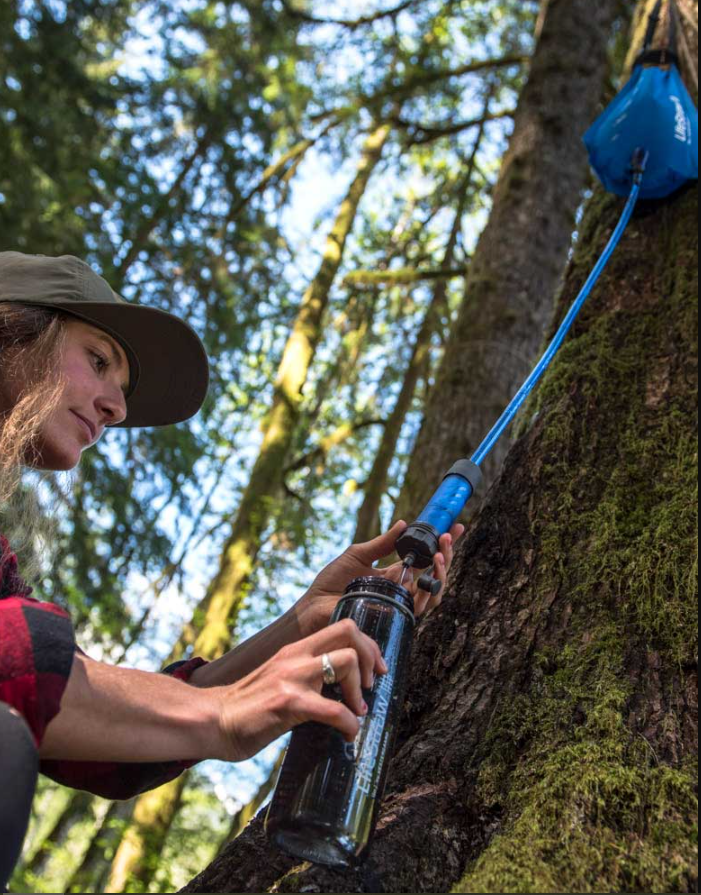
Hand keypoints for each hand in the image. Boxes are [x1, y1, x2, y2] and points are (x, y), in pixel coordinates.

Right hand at [215, 619, 387, 760]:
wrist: (212, 720)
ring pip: (347, 661)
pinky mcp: (288, 703)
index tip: (375, 668)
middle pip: (349, 631)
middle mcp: (295, 656)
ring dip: (360, 690)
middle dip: (371, 656)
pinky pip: (335, 709)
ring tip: (357, 711)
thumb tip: (336, 691)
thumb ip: (303, 677)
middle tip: (372, 684)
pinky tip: (348, 735)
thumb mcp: (278, 679)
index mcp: (295, 649)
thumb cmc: (246, 707)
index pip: (342, 626)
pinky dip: (350, 724)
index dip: (368, 644)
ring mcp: (292, 677)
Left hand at [295, 520, 465, 635]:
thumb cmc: (331, 583)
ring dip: (441, 572)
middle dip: (446, 555)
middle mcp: (402, 591)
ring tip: (438, 554)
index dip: (443, 544)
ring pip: (434, 592)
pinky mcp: (395, 617)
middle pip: (435, 575)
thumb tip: (404, 523)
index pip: (425, 558)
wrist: (314, 606)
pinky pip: (420, 608)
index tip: (456, 527)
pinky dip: (428, 592)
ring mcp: (400, 605)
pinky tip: (425, 576)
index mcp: (395, 574)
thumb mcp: (357, 555)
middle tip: (447, 536)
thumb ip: (382, 543)